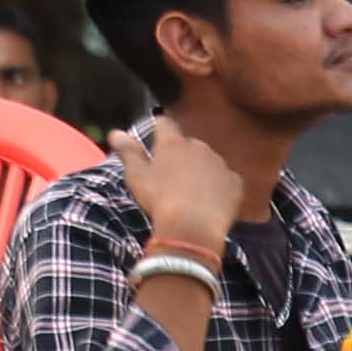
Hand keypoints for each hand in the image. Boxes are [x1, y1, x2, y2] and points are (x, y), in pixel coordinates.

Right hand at [109, 111, 239, 262]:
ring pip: (208, 161)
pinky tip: (210, 201)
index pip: (165, 123)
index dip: (159, 128)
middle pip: (188, 144)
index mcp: (173, 143)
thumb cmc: (159, 199)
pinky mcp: (235, 183)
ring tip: (190, 191)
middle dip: (181, 154)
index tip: (155, 135)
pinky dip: (219, 186)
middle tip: (171, 175)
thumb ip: (128, 151)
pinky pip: (226, 180)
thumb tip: (116, 132)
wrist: (193, 227)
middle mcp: (200, 148)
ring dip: (201, 170)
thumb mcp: (137, 175)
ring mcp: (220, 164)